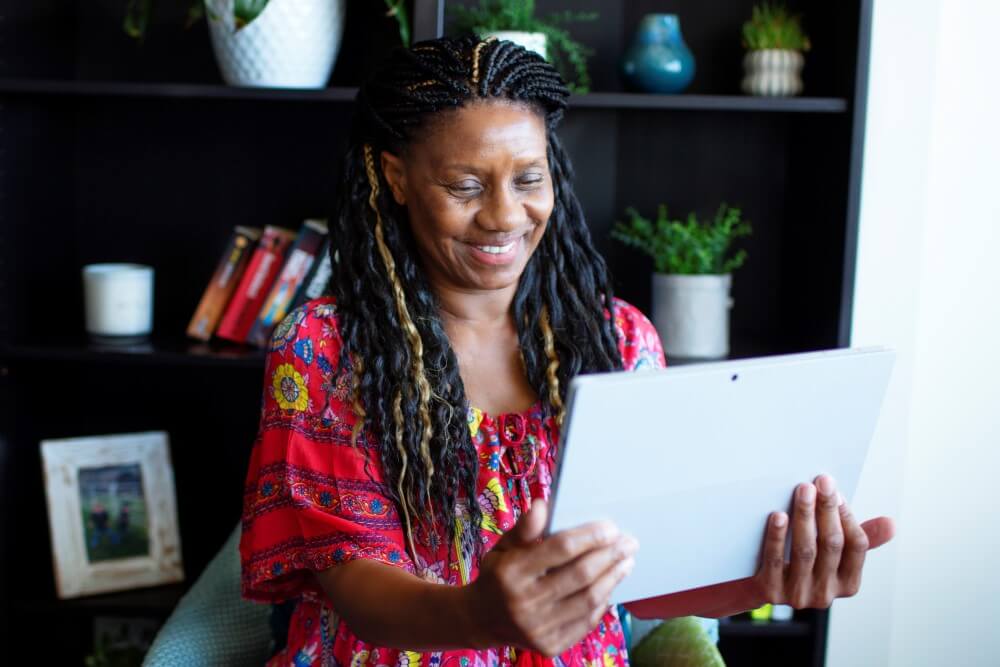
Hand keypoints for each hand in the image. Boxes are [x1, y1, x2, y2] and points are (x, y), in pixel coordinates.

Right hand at [465, 499, 638, 656]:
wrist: (482, 619)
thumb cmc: (498, 575)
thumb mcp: (503, 546)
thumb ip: (525, 528)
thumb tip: (542, 505)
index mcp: (511, 571)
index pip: (560, 548)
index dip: (590, 536)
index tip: (611, 527)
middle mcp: (524, 602)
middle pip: (580, 575)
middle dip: (610, 556)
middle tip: (629, 543)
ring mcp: (538, 627)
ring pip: (588, 599)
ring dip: (613, 578)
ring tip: (626, 562)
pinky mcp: (550, 645)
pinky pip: (586, 622)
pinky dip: (602, 602)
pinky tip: (610, 586)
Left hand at [750, 474, 894, 608]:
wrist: (762, 584)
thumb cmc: (803, 560)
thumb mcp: (833, 553)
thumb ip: (862, 538)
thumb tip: (891, 524)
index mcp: (848, 583)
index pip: (856, 546)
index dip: (847, 516)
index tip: (837, 491)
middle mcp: (826, 593)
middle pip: (831, 544)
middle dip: (827, 510)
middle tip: (822, 482)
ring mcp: (798, 595)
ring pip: (805, 550)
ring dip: (805, 516)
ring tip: (803, 490)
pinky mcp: (771, 592)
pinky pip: (774, 560)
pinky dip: (777, 537)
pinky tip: (778, 515)